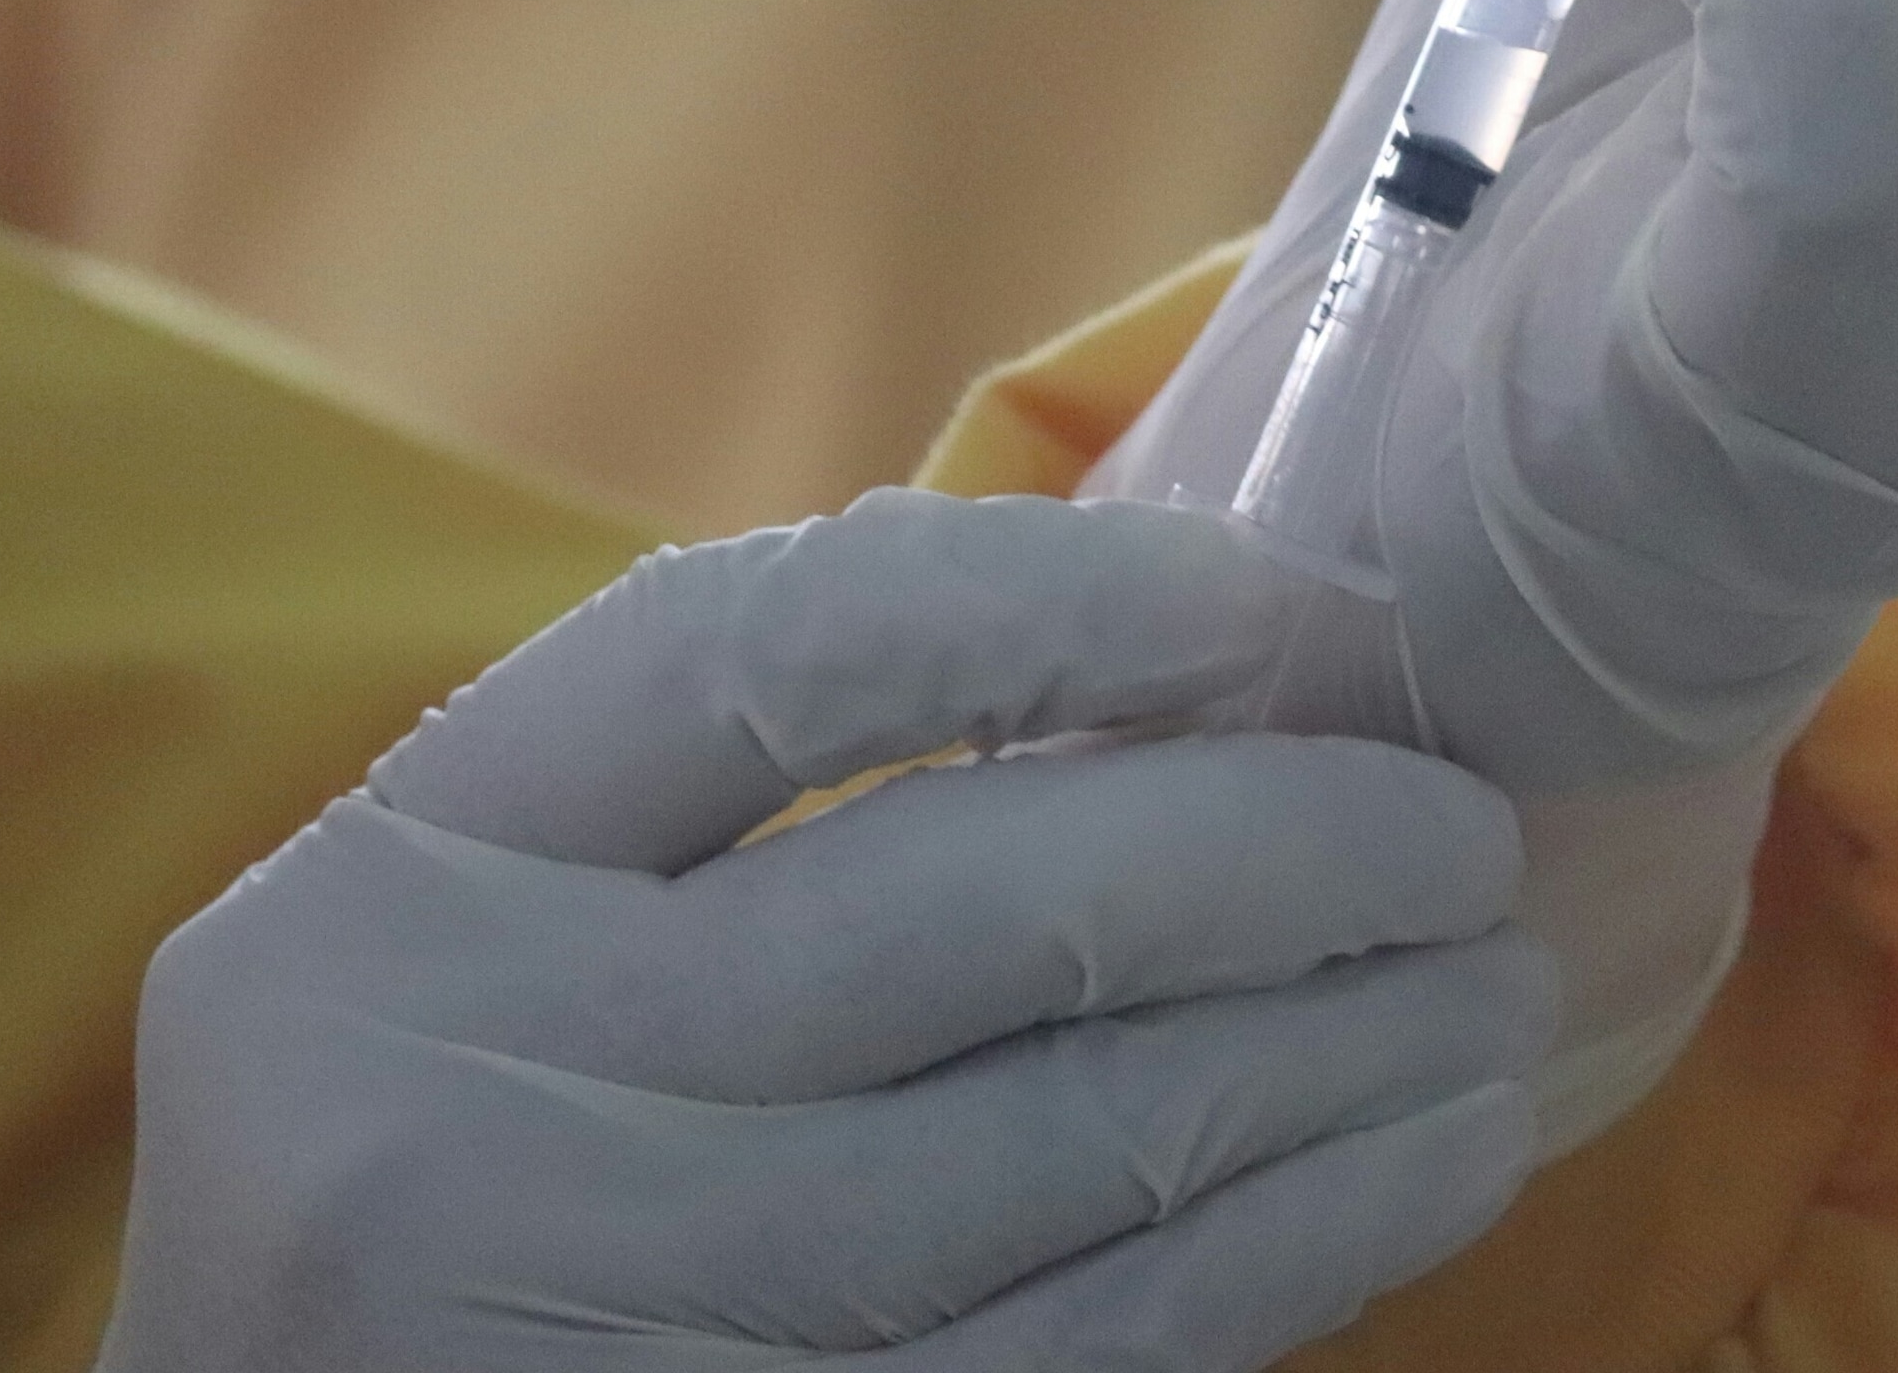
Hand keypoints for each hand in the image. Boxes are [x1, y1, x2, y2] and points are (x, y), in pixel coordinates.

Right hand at [95, 493, 1551, 1372]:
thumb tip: (1182, 669)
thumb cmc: (435, 1161)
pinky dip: (1301, 1243)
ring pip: (1082, 1147)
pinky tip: (1426, 1161)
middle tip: (1459, 823)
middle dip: (1287, 842)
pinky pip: (1098, 1353)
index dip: (1071, 600)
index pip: (770, 653)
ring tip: (1492, 981)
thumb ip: (725, 812)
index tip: (1298, 608)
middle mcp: (474, 1096)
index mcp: (405, 884)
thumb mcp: (483, 942)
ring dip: (1348, 1049)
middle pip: (973, 904)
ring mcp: (611, 1322)